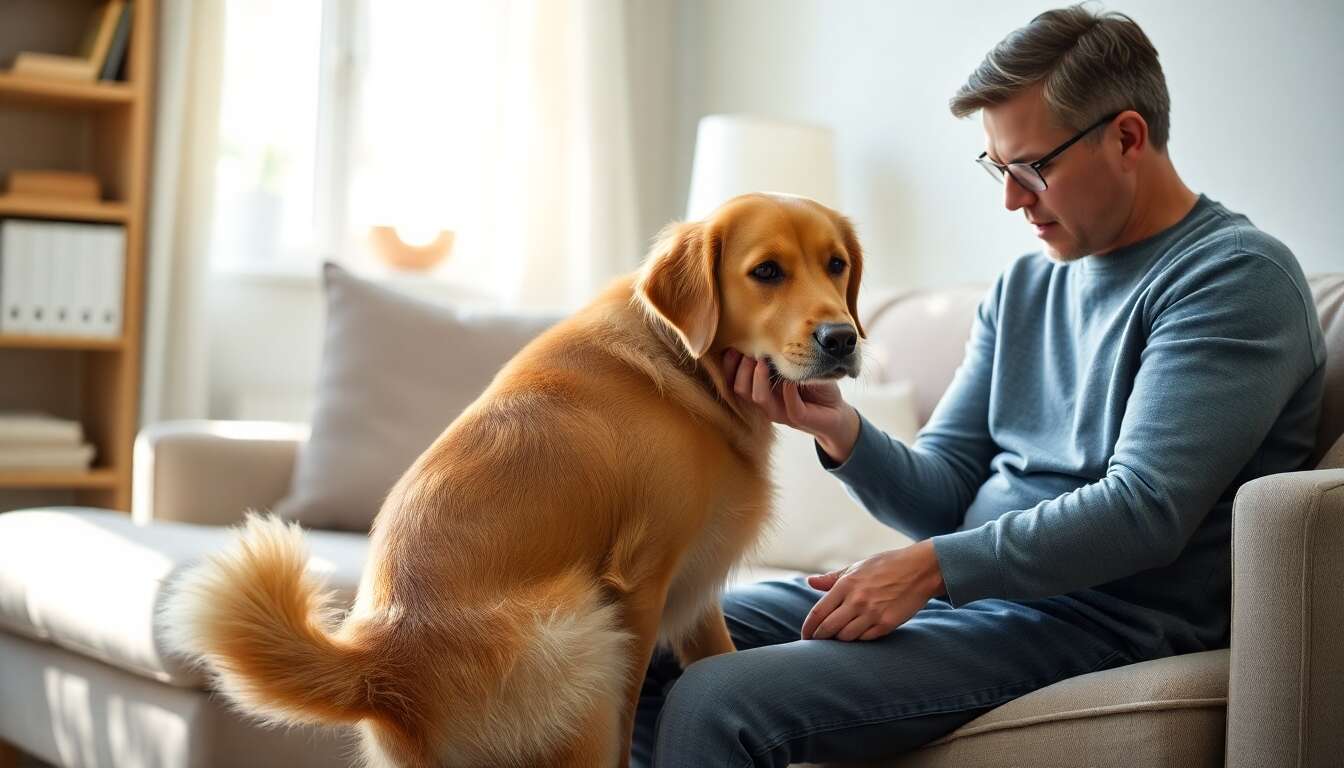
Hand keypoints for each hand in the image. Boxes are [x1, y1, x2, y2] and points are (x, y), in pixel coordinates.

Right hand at [722, 348, 860, 461]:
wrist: (837, 411)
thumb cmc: (815, 387)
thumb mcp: (796, 367)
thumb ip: (782, 357)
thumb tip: (768, 334)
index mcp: (761, 389)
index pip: (734, 379)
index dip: (729, 365)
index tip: (732, 346)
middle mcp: (766, 402)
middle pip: (740, 389)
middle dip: (741, 369)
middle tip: (750, 351)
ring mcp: (781, 412)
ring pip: (759, 398)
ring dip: (759, 378)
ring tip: (763, 361)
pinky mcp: (798, 419)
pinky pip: (789, 406)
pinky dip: (788, 391)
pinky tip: (791, 379)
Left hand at [800, 540, 945, 641]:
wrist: (920, 569)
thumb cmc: (887, 565)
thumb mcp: (857, 567)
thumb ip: (832, 578)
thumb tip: (810, 582)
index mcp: (846, 584)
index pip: (818, 612)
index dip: (808, 627)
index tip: (805, 635)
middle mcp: (856, 601)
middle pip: (828, 629)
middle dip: (819, 638)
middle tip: (816, 643)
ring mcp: (872, 614)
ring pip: (846, 637)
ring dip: (839, 640)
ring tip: (836, 640)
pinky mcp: (887, 624)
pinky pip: (865, 639)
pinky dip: (858, 640)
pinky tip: (856, 637)